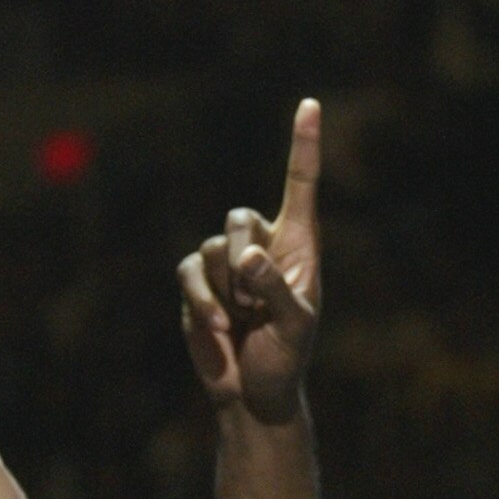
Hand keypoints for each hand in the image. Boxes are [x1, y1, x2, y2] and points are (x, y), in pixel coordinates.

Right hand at [180, 101, 324, 426]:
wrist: (253, 393)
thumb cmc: (286, 358)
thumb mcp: (295, 326)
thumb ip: (274, 288)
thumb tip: (246, 255)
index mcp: (298, 244)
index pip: (301, 184)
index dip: (304, 144)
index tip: (310, 104)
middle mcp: (262, 244)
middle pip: (238, 216)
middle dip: (238, 257)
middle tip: (251, 302)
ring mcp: (225, 262)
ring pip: (210, 248)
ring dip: (223, 290)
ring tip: (239, 321)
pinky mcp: (197, 282)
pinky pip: (188, 271)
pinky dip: (201, 300)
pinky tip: (218, 327)